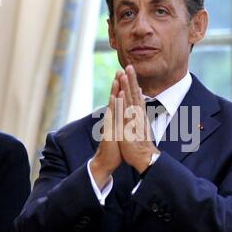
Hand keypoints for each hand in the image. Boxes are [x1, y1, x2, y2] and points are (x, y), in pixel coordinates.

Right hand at [90, 72, 122, 188]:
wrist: (106, 162)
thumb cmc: (115, 148)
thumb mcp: (120, 133)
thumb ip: (121, 123)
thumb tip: (124, 115)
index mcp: (116, 119)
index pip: (119, 101)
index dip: (121, 89)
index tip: (125, 76)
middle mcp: (112, 119)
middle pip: (115, 99)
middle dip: (117, 85)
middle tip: (119, 70)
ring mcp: (110, 124)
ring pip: (113, 104)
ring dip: (115, 91)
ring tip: (117, 78)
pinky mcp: (109, 130)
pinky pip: (112, 115)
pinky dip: (113, 104)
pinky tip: (114, 96)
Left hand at [118, 65, 159, 172]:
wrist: (145, 158)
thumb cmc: (141, 144)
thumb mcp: (140, 126)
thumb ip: (139, 114)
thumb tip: (140, 102)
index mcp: (139, 114)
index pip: (136, 95)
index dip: (133, 82)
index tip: (130, 70)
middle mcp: (138, 115)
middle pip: (134, 94)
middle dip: (131, 79)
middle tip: (129, 65)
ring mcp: (134, 120)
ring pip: (130, 100)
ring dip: (127, 86)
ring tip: (124, 74)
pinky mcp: (129, 127)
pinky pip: (126, 112)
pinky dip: (123, 102)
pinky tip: (121, 93)